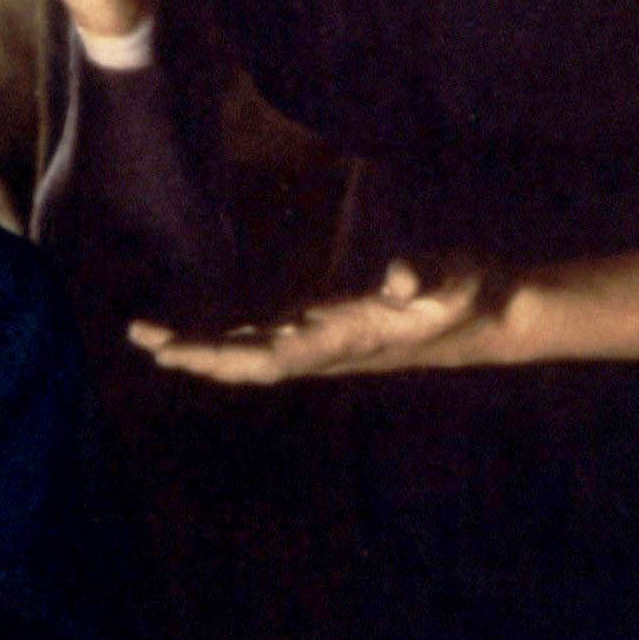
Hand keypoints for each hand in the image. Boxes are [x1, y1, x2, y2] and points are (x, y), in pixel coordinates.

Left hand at [127, 261, 491, 383]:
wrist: (495, 314)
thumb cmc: (471, 292)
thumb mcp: (454, 280)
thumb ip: (427, 279)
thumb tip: (399, 276)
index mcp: (347, 341)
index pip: (273, 358)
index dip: (223, 357)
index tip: (179, 352)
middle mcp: (329, 349)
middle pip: (250, 362)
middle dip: (197, 354)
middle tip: (143, 338)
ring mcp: (328, 343)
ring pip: (255, 354)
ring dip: (206, 349)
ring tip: (153, 338)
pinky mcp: (332, 330)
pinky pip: (271, 342)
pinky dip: (234, 342)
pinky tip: (208, 338)